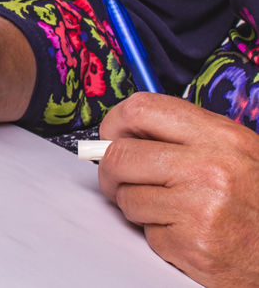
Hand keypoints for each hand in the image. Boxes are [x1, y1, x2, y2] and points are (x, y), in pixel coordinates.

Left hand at [99, 93, 258, 286]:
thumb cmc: (258, 201)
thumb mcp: (235, 152)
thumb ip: (183, 136)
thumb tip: (123, 133)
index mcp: (220, 137)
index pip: (142, 109)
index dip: (115, 122)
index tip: (110, 135)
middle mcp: (209, 168)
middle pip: (120, 155)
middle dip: (110, 169)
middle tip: (118, 178)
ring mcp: (199, 208)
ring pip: (126, 197)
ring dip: (136, 206)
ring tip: (168, 210)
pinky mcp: (191, 244)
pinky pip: (146, 233)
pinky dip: (158, 235)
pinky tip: (185, 232)